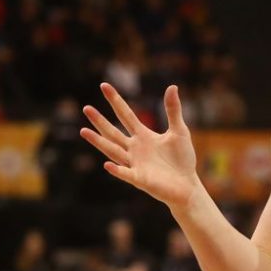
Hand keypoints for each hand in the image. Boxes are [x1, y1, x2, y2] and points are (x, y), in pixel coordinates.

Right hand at [80, 83, 200, 208]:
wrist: (187, 185)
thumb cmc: (182, 159)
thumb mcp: (179, 131)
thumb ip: (173, 110)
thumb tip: (172, 86)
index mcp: (143, 136)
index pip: (125, 115)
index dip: (115, 101)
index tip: (104, 85)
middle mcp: (135, 149)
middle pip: (113, 132)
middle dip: (100, 121)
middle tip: (86, 108)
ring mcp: (135, 164)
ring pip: (113, 151)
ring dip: (99, 142)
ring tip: (83, 131)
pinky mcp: (140, 179)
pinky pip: (126, 174)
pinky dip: (117, 170)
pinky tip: (107, 164)